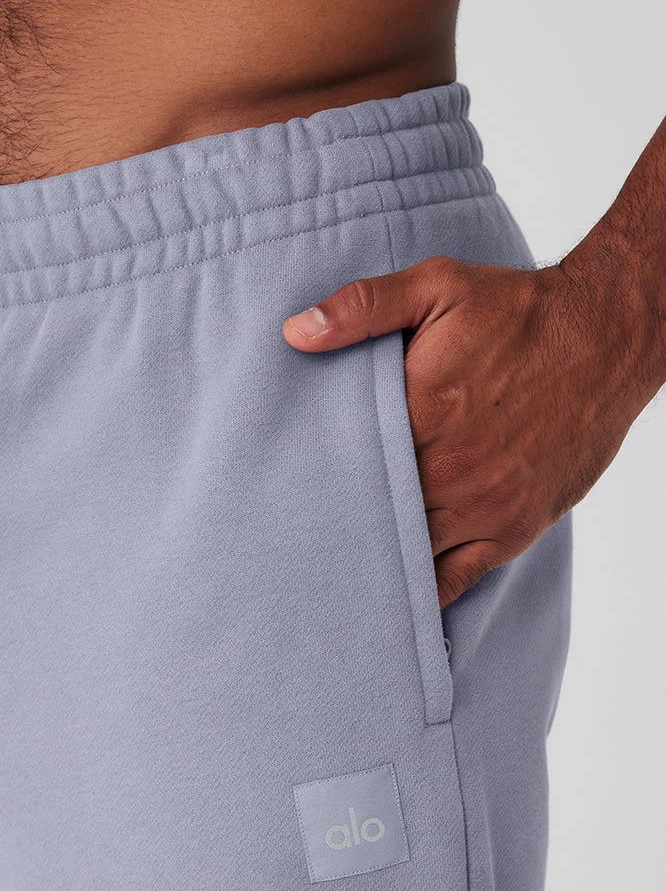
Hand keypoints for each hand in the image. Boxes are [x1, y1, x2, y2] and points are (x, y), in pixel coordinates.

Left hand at [282, 252, 658, 606]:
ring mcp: (481, 508)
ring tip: (329, 576)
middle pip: (372, 516)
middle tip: (292, 544)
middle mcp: (449, 471)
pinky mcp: (511, 530)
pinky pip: (455, 581)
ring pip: (407, 554)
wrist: (606, 337)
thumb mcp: (437, 287)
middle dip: (337, 527)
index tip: (284, 491)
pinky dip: (421, 596)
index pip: (346, 465)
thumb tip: (295, 332)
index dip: (314, 481)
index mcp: (422, 414)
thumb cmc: (518, 311)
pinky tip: (390, 602)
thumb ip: (363, 307)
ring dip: (373, 562)